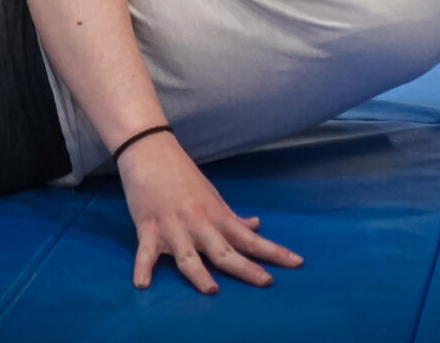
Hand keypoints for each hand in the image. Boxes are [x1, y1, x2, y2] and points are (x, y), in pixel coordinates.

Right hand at [114, 133, 301, 293]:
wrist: (150, 150)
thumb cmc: (182, 175)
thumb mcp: (211, 195)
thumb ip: (231, 216)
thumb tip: (256, 226)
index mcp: (216, 216)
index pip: (249, 239)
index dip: (273, 252)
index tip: (296, 263)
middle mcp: (199, 224)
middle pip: (224, 251)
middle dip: (246, 267)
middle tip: (267, 282)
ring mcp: (173, 227)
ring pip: (188, 256)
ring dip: (199, 273)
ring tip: (212, 289)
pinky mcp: (147, 228)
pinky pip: (145, 252)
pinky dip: (143, 268)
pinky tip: (142, 285)